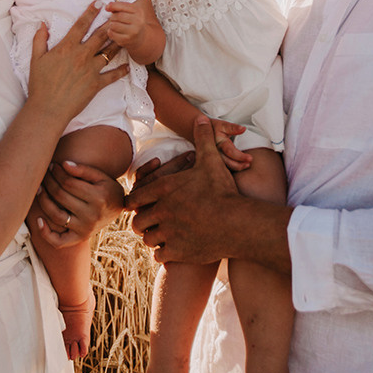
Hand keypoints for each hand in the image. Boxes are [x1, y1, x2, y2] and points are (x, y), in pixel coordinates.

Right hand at [26, 3, 125, 124]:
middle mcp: (82, 55)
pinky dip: (122, 71)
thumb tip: (42, 24)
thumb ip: (39, 40)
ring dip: (118, 43)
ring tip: (125, 36)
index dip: (90, 12)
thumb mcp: (35, 59)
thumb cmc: (40, 84)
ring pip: (109, 53)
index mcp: (67, 48)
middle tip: (118, 15)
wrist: (48, 108)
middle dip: (110, 24)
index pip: (81, 25)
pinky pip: (113, 76)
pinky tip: (128, 66)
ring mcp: (91, 70)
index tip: (98, 3)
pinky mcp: (96, 84)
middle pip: (100, 36)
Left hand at [36, 160, 125, 248]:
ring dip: (43, 200)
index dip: (57, 173)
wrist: (117, 209)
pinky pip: (58, 241)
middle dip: (49, 182)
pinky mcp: (79, 238)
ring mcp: (85, 229)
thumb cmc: (106, 188)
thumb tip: (63, 164)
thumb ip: (83, 169)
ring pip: (56, 215)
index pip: (69, 183)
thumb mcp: (101, 176)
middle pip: (61, 197)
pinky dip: (45, 233)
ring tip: (39, 189)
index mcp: (99, 197)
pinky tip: (38, 220)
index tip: (52, 166)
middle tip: (44, 174)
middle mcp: (92, 215)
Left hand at [103, 0, 146, 48]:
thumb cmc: (132, 22)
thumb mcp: (129, 11)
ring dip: (111, 25)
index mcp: (138, 11)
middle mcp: (138, 21)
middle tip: (114, 19)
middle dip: (113, 17)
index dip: (113, 6)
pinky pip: (112, 34)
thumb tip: (107, 7)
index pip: (123, 6)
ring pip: (114, 25)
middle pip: (118, 16)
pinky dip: (110, 32)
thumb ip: (119, 7)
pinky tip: (114, 32)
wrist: (140, 37)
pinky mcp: (127, 40)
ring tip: (114, 25)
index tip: (107, 7)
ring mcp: (133, 32)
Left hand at [126, 119, 242, 264]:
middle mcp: (162, 211)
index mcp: (164, 190)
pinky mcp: (177, 251)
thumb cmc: (223, 190)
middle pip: (137, 222)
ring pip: (147, 239)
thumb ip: (203, 139)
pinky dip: (163, 253)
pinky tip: (172, 248)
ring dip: (152, 237)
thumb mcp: (212, 161)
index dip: (135, 202)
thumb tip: (201, 118)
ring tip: (161, 235)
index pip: (134, 199)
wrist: (238, 222)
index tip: (141, 205)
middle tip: (150, 222)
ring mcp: (168, 233)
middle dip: (142, 222)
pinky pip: (159, 255)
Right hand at [206, 116, 252, 171]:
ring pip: (224, 166)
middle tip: (248, 164)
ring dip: (236, 167)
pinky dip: (231, 168)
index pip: (230, 151)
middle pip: (227, 162)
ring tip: (246, 165)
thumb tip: (243, 129)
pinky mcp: (212, 160)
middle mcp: (215, 152)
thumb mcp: (222, 125)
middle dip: (239, 165)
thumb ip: (232, 128)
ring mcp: (212, 157)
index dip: (240, 156)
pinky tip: (239, 167)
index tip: (250, 158)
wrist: (197, 131)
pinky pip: (221, 167)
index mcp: (218, 143)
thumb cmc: (212, 127)